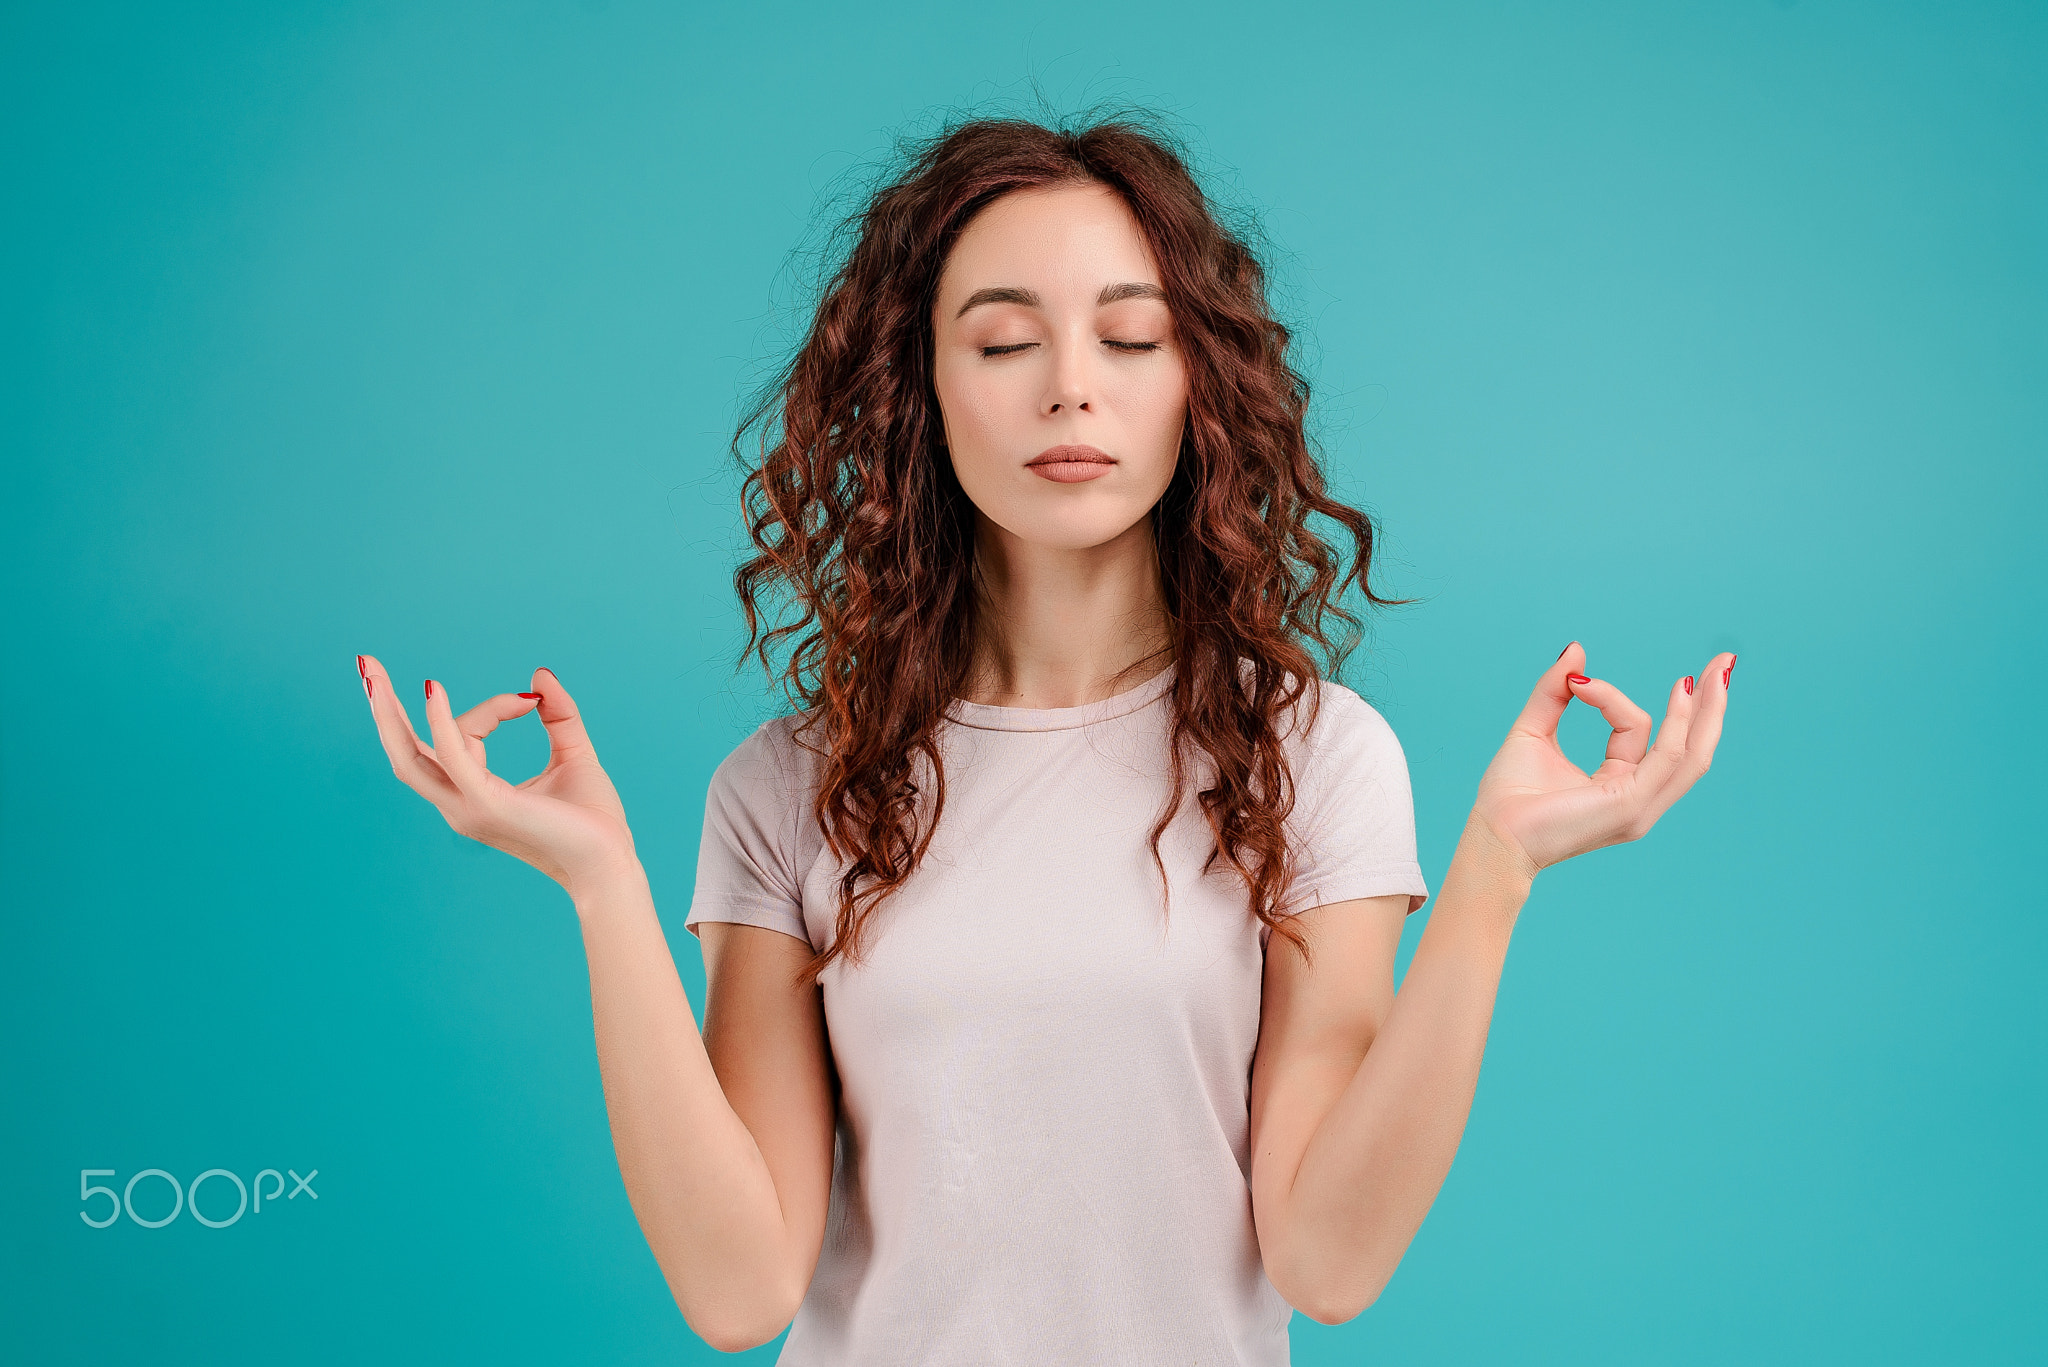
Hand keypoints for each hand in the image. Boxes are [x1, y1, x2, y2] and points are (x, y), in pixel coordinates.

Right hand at [356, 655, 637, 894]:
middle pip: (404, 754)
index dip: (489, 709)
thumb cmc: (592, 819)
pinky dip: (441, 723)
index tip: (531, 699)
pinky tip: (433, 692)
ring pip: (411, 757)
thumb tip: (539, 674)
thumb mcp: (573, 753)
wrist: (611, 863)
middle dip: (382, 710)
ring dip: (388, 713)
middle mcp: (461, 804)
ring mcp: (469, 807)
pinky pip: (452, 757)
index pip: (456, 738)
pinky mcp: (488, 804)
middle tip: (365, 664)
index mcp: (475, 795)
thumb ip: (558, 714)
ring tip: (371, 671)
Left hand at [1472, 642, 1733, 875]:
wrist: (1494, 834)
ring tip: (1718, 670)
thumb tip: (1575, 650)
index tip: (1573, 683)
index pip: (1637, 729)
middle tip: (1725, 662)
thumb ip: (1554, 691)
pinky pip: (1667, 759)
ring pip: (1691, 754)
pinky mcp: (1631, 806)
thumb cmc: (1508, 795)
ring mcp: (1639, 807)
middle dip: (1709, 705)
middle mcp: (1637, 798)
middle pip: (1688, 747)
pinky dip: (1678, 726)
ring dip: (1709, 711)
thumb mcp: (1533, 730)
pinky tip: (1682, 693)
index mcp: (1619, 784)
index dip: (1609, 698)